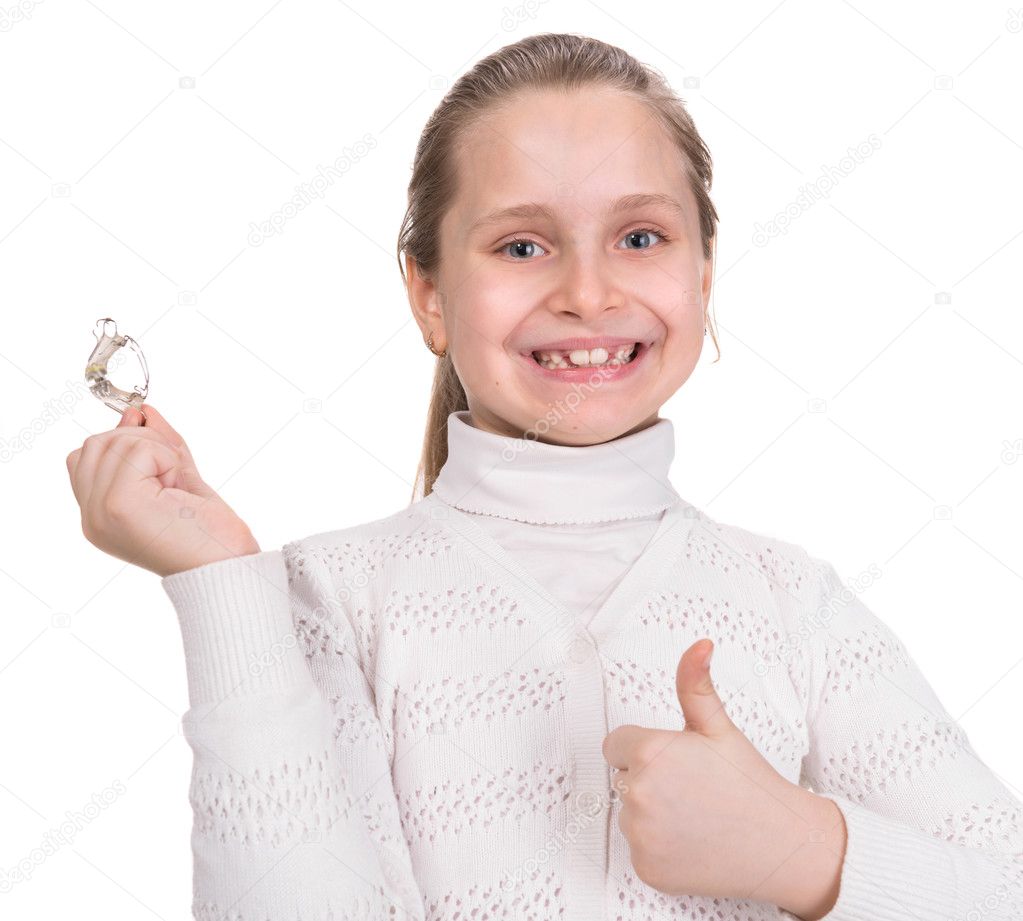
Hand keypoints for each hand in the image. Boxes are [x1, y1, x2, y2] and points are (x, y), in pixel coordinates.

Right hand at [66, 403, 260, 576]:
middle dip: (141, 442)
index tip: (156, 444)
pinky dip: (165, 458)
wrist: (228, 570)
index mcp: (99, 517)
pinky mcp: (119, 504)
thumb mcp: (179, 480)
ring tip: (175, 484)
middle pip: (96, 443)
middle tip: (173, 473)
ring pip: (114, 441)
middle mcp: (92, 517)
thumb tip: (143, 410)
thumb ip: (156, 447)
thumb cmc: (211, 537)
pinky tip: (178, 488)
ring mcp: (101, 511)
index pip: (84, 458)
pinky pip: (136, 449)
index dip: (120, 438)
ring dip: (155, 450)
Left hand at [602, 639, 844, 916]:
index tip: (675, 761)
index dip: (645, 749)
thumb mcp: (719, 727)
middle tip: (692, 788)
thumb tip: (699, 645)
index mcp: (651, 752)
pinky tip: (692, 841)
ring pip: (629, 813)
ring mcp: (640, 834)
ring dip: (652, 813)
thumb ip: (695, 683)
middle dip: (650, 779)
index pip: (616, 744)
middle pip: (623, 777)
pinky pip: (638, 848)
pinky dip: (658, 846)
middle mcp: (638, 793)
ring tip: (695, 814)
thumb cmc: (750, 784)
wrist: (782, 845)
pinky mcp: (645, 868)